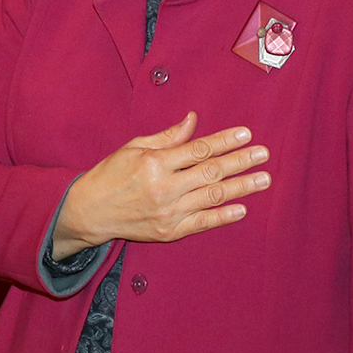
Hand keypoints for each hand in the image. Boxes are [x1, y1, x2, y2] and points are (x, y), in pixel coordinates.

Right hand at [51, 112, 270, 259]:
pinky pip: (202, 222)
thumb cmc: (110, 175)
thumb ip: (167, 137)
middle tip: (263, 154)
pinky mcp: (169, 231)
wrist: (89, 212)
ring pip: (213, 197)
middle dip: (241, 161)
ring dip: (241, 187)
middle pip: (211, 172)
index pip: (198, 149)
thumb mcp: (134, 147)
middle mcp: (164, 188)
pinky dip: (223, 216)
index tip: (245, 134)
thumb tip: (193, 121)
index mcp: (155, 163)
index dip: (224, 141)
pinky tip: (242, 208)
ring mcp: (168, 212)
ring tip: (263, 178)